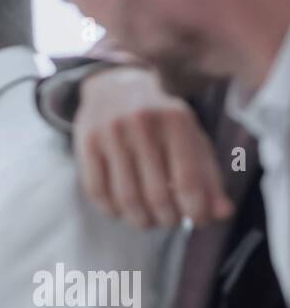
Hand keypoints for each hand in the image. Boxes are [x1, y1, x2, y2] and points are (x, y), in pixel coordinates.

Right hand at [74, 66, 231, 228]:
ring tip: (147, 221)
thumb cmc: (161, 121)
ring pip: (125, 198)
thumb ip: (208, 176)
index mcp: (176, 120)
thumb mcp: (190, 138)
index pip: (188, 180)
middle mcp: (143, 124)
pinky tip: (121, 211)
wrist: (115, 86)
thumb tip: (222, 214)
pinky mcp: (86, 144)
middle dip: (166, 218)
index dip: (195, 209)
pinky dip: (111, 210)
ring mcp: (111, 134)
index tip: (197, 220)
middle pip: (156, 194)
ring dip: (139, 220)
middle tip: (170, 221)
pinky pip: (97, 192)